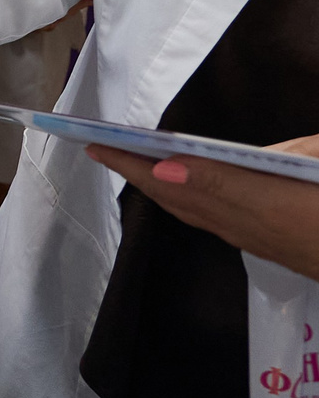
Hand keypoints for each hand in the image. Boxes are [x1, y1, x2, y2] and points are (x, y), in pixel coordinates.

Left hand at [88, 136, 318, 277]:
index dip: (158, 166)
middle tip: (99, 147)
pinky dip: (187, 202)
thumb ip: (300, 153)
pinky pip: (214, 223)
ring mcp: (264, 243)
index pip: (204, 182)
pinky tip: (177, 187)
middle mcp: (260, 229)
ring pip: (196, 215)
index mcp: (277, 207)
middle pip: (187, 200)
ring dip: (159, 189)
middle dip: (140, 174)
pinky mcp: (272, 250)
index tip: (116, 150)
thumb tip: (237, 158)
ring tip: (127, 161)